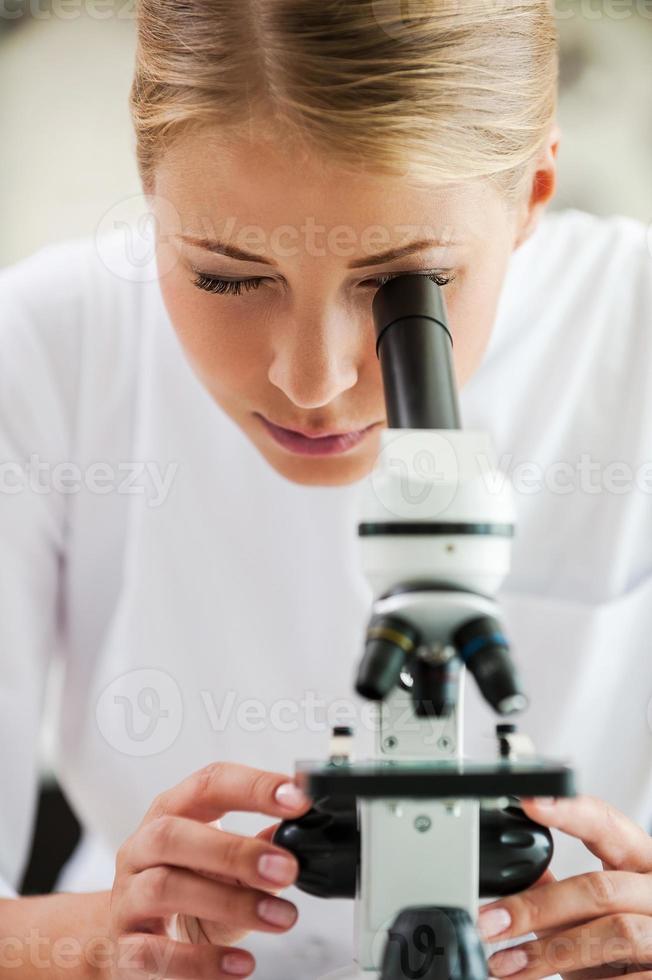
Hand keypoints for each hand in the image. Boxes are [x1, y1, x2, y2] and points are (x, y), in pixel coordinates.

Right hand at [107, 761, 311, 978]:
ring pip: (164, 888)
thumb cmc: (189, 892)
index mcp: (173, 812)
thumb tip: (297, 834)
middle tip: (286, 869)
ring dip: (229, 903)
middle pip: (174, 834)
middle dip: (234, 850)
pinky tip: (240, 963)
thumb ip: (260, 848)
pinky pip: (155, 953)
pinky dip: (202, 961)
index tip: (297, 799)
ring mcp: (127, 896)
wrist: (139, 942)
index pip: (209, 785)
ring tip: (278, 917)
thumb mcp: (226, 867)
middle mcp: (142, 847)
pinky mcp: (124, 946)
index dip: (253, 787)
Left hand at [476, 795, 651, 979]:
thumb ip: (560, 893)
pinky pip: (629, 978)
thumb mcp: (597, 913)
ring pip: (614, 932)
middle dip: (538, 907)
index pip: (607, 824)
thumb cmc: (630, 945)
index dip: (569, 812)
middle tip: (490, 921)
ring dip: (550, 952)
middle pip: (600, 888)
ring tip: (505, 964)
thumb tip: (510, 873)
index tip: (530, 803)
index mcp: (643, 861)